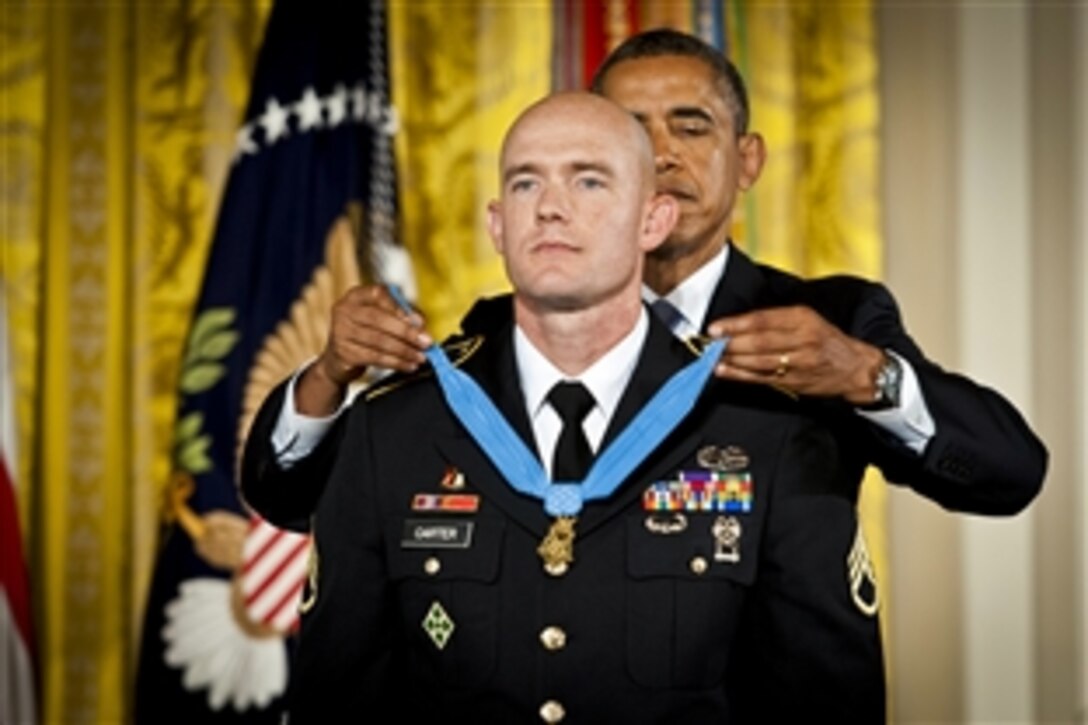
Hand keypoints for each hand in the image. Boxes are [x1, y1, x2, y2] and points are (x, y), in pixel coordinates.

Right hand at [296, 285, 430, 414]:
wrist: (339, 358)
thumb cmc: (366, 332)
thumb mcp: (381, 317)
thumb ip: (401, 314)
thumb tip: (419, 322)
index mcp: (356, 296)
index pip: (377, 294)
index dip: (398, 307)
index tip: (418, 321)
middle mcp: (345, 311)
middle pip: (378, 318)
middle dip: (406, 332)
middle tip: (425, 342)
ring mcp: (341, 332)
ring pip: (378, 340)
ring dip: (404, 350)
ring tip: (420, 356)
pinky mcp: (344, 353)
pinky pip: (374, 357)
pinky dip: (395, 362)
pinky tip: (408, 365)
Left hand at [707, 305, 883, 403]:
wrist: (855, 368)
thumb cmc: (826, 340)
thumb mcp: (807, 319)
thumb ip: (776, 319)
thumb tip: (738, 323)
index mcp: (803, 318)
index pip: (763, 319)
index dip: (737, 324)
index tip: (716, 326)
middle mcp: (802, 340)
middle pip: (759, 341)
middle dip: (731, 343)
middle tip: (710, 342)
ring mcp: (799, 363)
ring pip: (759, 361)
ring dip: (732, 360)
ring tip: (711, 357)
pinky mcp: (794, 382)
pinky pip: (762, 378)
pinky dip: (740, 375)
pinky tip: (724, 371)